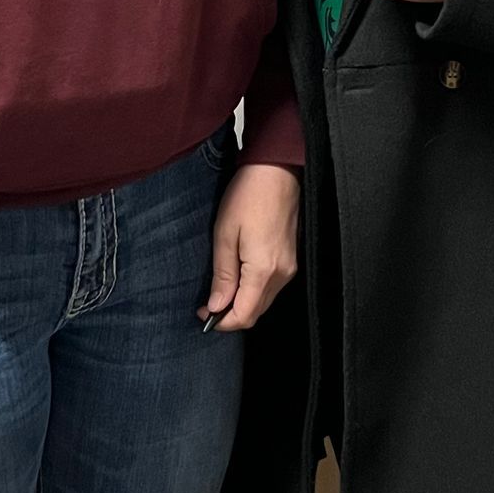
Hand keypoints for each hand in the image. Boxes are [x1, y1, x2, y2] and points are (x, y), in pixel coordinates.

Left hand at [200, 162, 299, 332]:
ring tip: (220, 289)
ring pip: (264, 301)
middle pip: (256, 312)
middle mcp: (282, 273)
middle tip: (207, 304)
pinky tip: (238, 277)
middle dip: (230, 315)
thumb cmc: (249, 195)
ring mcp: (289, 266)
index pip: (244, 315)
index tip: (203, 315)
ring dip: (242, 303)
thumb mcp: (224, 234)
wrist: (276, 170)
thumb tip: (217, 305)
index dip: (222, 322)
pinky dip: (253, 290)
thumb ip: (222, 275)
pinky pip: (271, 286)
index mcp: (264, 270)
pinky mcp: (290, 258)